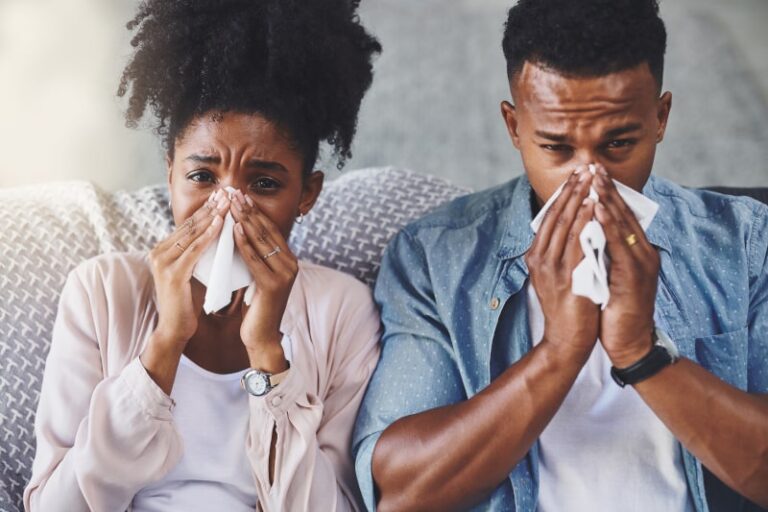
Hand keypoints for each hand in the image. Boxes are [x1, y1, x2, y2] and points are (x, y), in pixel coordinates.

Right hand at [149, 190, 228, 347]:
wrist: (175, 329)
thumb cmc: (187, 302)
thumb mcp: (192, 271)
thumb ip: (197, 254)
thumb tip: (215, 234)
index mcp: (162, 250)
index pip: (187, 225)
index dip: (205, 210)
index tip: (222, 196)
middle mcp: (158, 252)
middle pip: (189, 225)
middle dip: (210, 208)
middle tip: (227, 192)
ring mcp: (163, 262)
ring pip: (192, 234)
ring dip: (212, 216)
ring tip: (228, 202)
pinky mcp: (172, 274)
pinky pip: (195, 250)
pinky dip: (209, 235)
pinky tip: (221, 224)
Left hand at [230, 190, 295, 372]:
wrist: (262, 336)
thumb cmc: (256, 307)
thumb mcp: (257, 276)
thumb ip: (256, 257)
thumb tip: (240, 233)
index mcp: (288, 260)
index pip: (270, 229)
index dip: (255, 211)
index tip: (240, 195)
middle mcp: (291, 264)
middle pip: (267, 231)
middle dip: (249, 211)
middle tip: (235, 192)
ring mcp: (284, 274)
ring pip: (262, 241)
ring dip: (245, 221)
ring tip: (232, 204)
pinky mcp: (274, 285)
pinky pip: (256, 259)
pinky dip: (244, 243)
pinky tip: (234, 229)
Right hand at [526, 166, 599, 360]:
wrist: (565, 341)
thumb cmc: (568, 310)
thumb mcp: (558, 277)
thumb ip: (563, 255)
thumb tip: (577, 231)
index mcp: (536, 257)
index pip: (549, 218)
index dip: (563, 195)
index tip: (576, 175)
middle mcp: (539, 258)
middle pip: (555, 216)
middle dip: (571, 190)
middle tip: (584, 167)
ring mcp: (550, 266)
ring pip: (564, 224)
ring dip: (578, 198)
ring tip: (590, 178)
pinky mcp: (565, 275)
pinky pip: (575, 241)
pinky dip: (583, 220)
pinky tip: (592, 205)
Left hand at [592, 167, 658, 366]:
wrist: (627, 341)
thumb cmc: (614, 308)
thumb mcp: (606, 274)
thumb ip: (601, 252)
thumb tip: (584, 231)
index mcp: (636, 251)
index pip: (621, 215)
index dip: (608, 193)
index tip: (593, 172)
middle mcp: (643, 252)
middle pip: (624, 213)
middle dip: (607, 189)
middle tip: (594, 166)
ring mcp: (641, 263)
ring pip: (622, 224)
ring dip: (608, 200)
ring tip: (595, 179)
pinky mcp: (635, 275)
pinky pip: (620, 243)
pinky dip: (609, 223)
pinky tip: (599, 208)